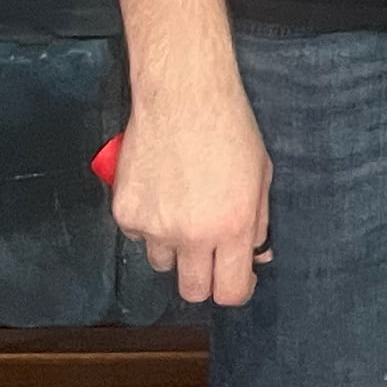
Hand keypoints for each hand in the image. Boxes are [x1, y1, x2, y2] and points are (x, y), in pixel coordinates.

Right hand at [116, 81, 273, 306]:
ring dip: (173, 248)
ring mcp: (154, 226)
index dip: (235, 289)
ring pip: (162, 263)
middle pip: (192, 291)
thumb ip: (259, 221)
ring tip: (182, 208)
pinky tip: (160, 189)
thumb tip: (258, 254)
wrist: (182, 96)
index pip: (229, 291)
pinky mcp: (125, 213)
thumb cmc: (230, 128)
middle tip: (207, 254)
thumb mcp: (261, 174)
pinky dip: (148, 222)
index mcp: (232, 226)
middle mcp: (191, 234)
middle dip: (203, 278)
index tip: (235, 278)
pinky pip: (137, 235)